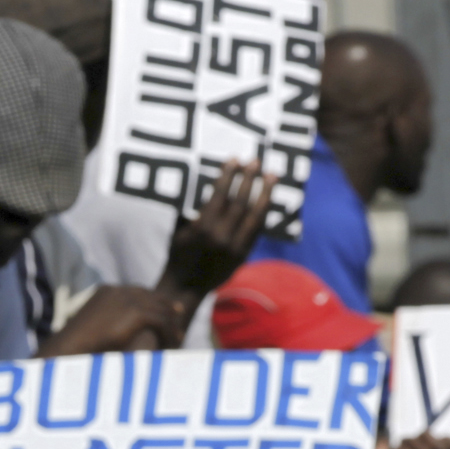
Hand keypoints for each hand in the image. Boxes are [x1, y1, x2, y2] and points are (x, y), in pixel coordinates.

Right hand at [42, 285, 186, 356]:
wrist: (70, 345)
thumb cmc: (74, 343)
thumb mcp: (89, 327)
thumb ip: (102, 323)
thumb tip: (105, 333)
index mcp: (106, 291)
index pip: (134, 291)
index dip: (149, 299)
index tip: (161, 307)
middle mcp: (118, 291)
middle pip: (150, 295)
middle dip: (165, 304)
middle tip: (179, 313)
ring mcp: (128, 300)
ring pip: (159, 309)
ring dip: (171, 322)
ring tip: (180, 335)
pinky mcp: (136, 312)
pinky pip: (161, 321)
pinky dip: (170, 332)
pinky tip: (174, 342)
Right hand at [159, 159, 277, 298]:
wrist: (185, 288)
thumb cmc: (177, 255)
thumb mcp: (180, 230)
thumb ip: (192, 210)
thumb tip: (203, 183)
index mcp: (203, 227)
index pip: (220, 194)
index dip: (228, 176)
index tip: (234, 159)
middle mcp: (221, 237)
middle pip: (240, 202)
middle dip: (249, 179)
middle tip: (255, 161)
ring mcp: (235, 247)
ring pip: (255, 216)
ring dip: (265, 194)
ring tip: (272, 176)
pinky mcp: (243, 256)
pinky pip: (257, 230)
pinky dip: (263, 213)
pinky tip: (267, 200)